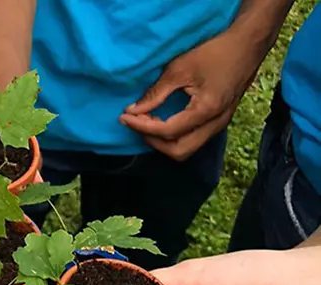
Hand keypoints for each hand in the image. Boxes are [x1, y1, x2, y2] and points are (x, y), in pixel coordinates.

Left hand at [120, 28, 260, 160]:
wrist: (248, 45)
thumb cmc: (216, 52)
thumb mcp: (180, 68)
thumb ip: (156, 92)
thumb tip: (133, 110)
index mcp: (207, 110)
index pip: (168, 132)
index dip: (142, 127)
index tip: (124, 117)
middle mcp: (216, 123)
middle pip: (179, 151)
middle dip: (153, 141)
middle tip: (136, 123)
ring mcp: (220, 124)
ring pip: (187, 148)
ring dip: (163, 141)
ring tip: (146, 122)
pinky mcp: (220, 120)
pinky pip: (194, 139)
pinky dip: (175, 136)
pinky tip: (163, 121)